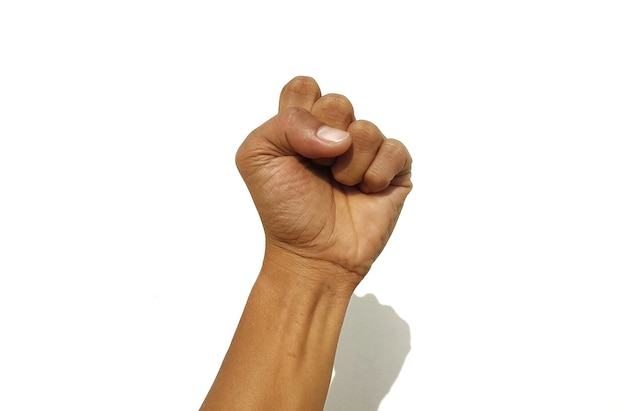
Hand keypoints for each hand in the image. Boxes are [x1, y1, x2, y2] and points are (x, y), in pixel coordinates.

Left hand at [236, 76, 411, 281]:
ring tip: (340, 186)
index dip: (300, 111)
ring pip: (367, 129)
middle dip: (322, 141)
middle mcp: (335, 133)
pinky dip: (376, 175)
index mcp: (301, 125)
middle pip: (338, 102)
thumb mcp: (257, 158)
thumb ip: (286, 124)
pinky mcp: (394, 169)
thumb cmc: (284, 209)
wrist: (312, 254)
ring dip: (348, 166)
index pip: (304, 87)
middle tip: (318, 169)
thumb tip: (341, 136)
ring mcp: (366, 150)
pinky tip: (365, 192)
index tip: (293, 146)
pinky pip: (395, 150)